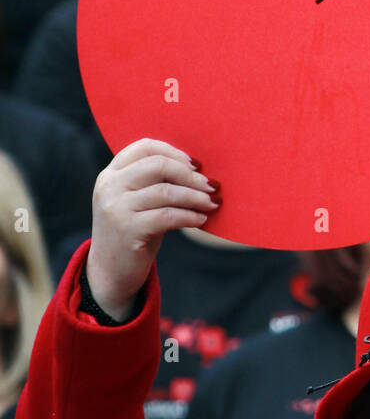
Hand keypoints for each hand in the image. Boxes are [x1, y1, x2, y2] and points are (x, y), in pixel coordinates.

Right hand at [86, 139, 219, 319]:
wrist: (109, 271)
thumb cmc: (133, 231)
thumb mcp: (136, 200)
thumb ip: (154, 182)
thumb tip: (198, 170)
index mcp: (111, 174)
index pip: (144, 146)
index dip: (174, 152)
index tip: (195, 164)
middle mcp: (110, 187)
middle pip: (158, 165)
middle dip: (189, 175)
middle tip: (211, 185)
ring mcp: (116, 208)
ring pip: (166, 191)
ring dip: (195, 197)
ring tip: (211, 203)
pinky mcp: (128, 230)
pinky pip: (168, 216)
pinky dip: (189, 216)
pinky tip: (201, 219)